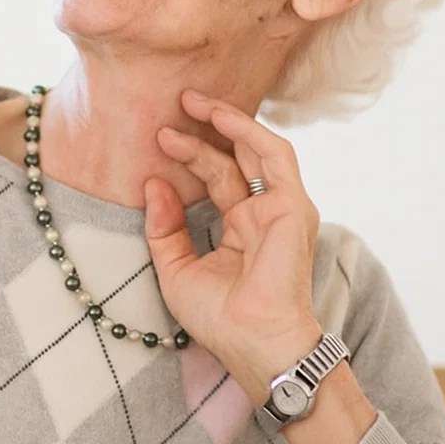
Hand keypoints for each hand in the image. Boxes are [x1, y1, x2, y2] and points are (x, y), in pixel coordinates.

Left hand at [143, 90, 321, 403]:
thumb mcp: (175, 269)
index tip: (157, 138)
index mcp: (241, 228)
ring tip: (190, 100)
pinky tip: (220, 116)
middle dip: (203, 130)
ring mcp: (281, 208)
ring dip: (226, 120)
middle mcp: (263, 214)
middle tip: (171, 105)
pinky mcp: (292, 206)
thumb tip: (152, 183)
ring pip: (256, 149)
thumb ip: (163, 227)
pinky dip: (248, 131)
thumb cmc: (220, 318)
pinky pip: (276, 155)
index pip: (217, 178)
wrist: (252, 342)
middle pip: (232, 159)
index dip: (189, 155)